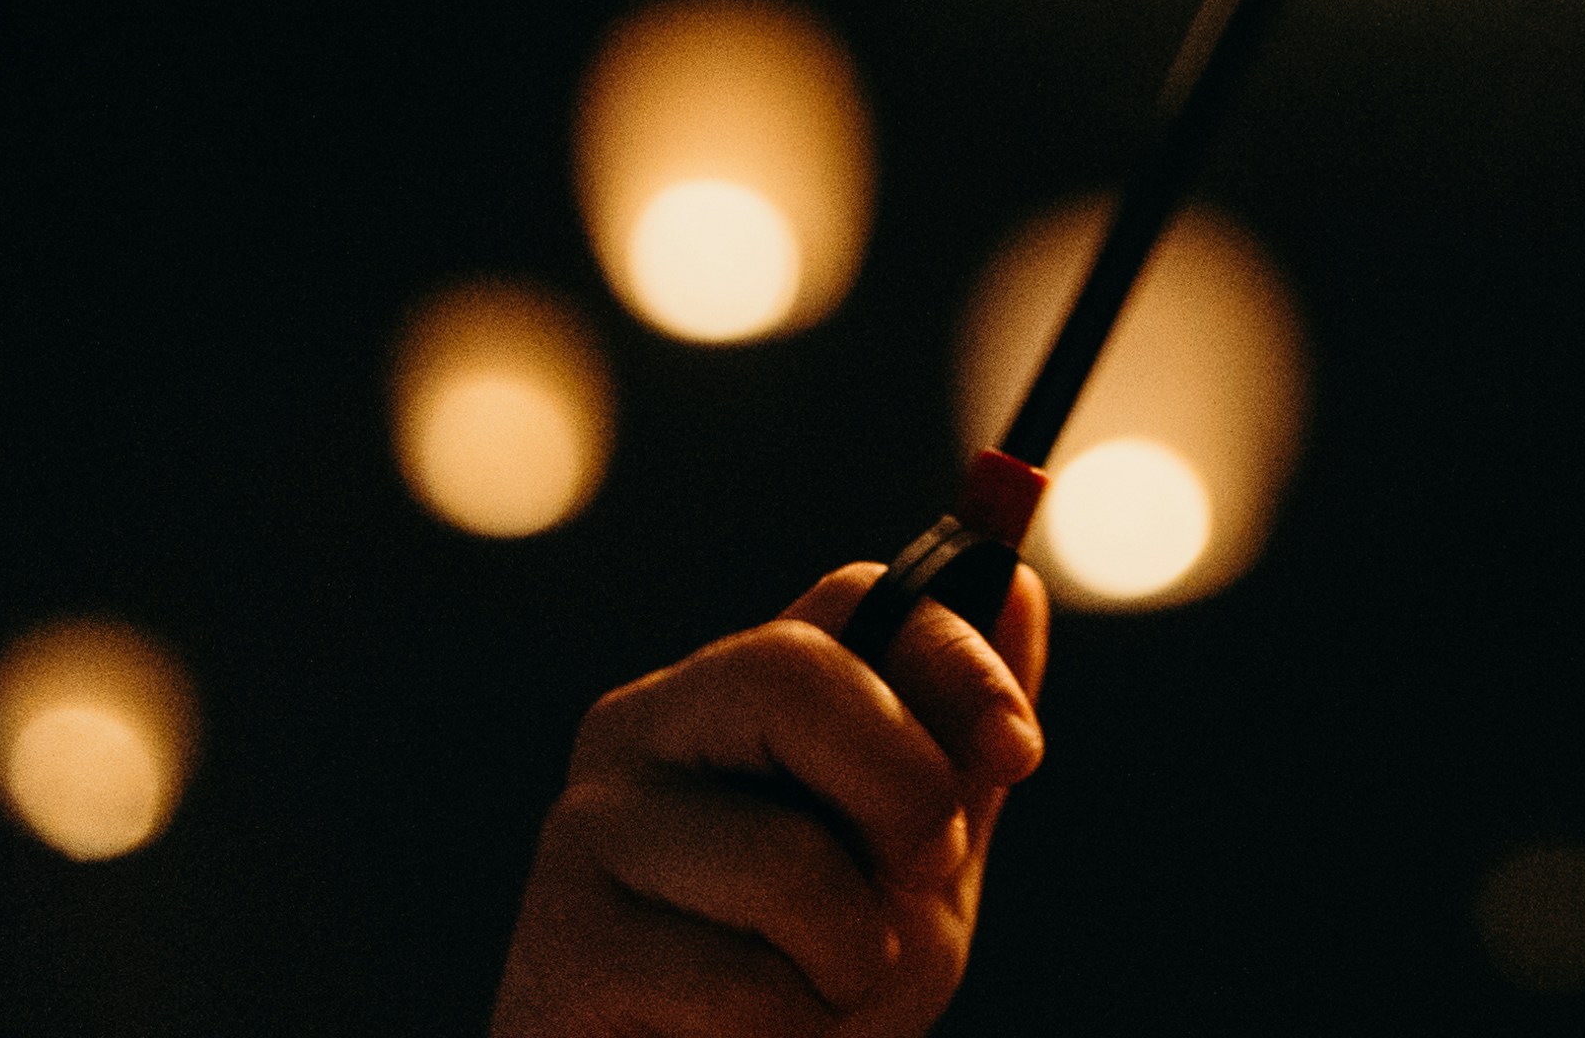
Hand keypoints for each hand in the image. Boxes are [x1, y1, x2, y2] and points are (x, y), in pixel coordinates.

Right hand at [493, 562, 1049, 1037]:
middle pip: (790, 672)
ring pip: (782, 858)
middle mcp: (645, 729)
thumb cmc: (805, 988)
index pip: (856, 598)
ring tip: (816, 996)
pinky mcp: (564, 945)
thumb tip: (1018, 591)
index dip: (956, 658)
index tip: (1021, 751)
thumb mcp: (911, 865)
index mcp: (735, 689)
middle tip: (918, 881)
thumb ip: (955, 749)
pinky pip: (737, 982)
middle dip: (902, 790)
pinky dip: (789, 1033)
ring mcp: (590, 829)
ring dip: (852, 960)